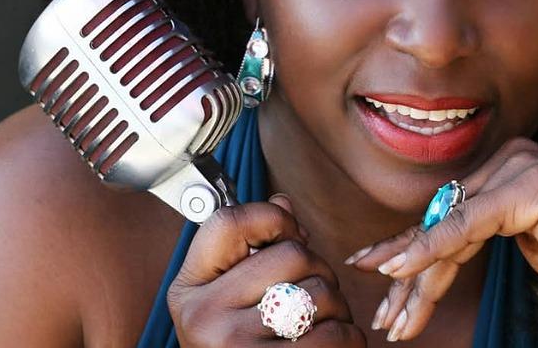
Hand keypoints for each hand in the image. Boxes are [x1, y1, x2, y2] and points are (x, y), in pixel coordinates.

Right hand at [168, 195, 366, 346]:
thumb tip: (283, 204)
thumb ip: (253, 249)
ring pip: (322, 293)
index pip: (228, 221)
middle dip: (317, 268)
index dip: (271, 218)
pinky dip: (348, 336)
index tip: (288, 234)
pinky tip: (331, 343)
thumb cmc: (239, 346)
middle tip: (312, 290)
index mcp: (189, 289)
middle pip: (292, 254)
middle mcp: (203, 317)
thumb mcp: (227, 298)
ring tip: (321, 321)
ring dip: (337, 305)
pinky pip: (338, 335)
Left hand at [346, 137, 537, 340]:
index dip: (412, 245)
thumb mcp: (523, 241)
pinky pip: (467, 225)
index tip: (378, 268)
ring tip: (390, 315)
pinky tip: (399, 270)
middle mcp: (507, 159)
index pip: (448, 211)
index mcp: (504, 165)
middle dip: (406, 266)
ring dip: (415, 275)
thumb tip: (431, 243)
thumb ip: (480, 230)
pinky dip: (431, 249)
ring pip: (449, 227)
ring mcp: (517, 167)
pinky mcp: (528, 187)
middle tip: (381, 306)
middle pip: (443, 219)